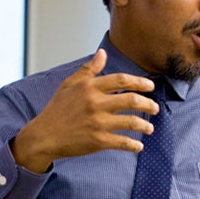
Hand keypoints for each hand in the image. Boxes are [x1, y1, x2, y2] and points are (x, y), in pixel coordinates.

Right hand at [11, 49, 158, 172]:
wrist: (44, 136)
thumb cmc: (58, 109)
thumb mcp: (70, 85)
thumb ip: (88, 69)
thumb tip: (102, 53)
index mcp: (89, 87)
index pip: (121, 80)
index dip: (140, 82)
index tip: (151, 87)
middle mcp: (95, 103)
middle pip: (132, 100)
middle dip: (148, 104)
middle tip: (155, 108)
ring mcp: (98, 123)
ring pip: (131, 122)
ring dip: (145, 125)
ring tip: (150, 128)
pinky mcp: (98, 141)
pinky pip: (123, 142)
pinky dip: (134, 145)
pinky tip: (139, 145)